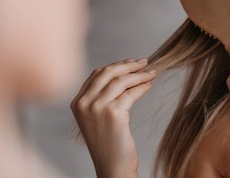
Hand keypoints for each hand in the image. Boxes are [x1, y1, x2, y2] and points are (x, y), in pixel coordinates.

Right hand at [71, 58, 156, 177]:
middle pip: (108, 72)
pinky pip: (131, 92)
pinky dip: (142, 86)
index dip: (116, 65)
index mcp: (77, 103)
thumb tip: (124, 72)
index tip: (132, 63)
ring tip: (152, 74)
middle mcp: (84, 103)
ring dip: (140, 74)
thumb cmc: (108, 143)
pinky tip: (149, 86)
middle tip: (145, 62)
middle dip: (129, 65)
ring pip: (121, 80)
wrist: (112, 167)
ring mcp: (97, 108)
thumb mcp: (97, 117)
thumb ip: (101, 96)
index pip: (97, 74)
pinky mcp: (113, 113)